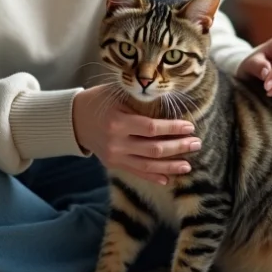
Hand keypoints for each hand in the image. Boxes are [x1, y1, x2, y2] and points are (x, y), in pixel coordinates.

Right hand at [72, 85, 201, 184]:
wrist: (74, 119)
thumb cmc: (99, 101)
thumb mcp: (117, 93)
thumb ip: (139, 97)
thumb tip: (169, 99)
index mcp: (118, 122)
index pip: (152, 128)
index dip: (173, 129)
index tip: (190, 126)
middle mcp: (116, 143)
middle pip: (154, 150)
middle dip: (178, 147)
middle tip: (196, 144)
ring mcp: (114, 156)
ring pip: (148, 166)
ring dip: (170, 166)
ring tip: (188, 165)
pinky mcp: (113, 164)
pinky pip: (136, 173)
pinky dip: (153, 176)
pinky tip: (169, 178)